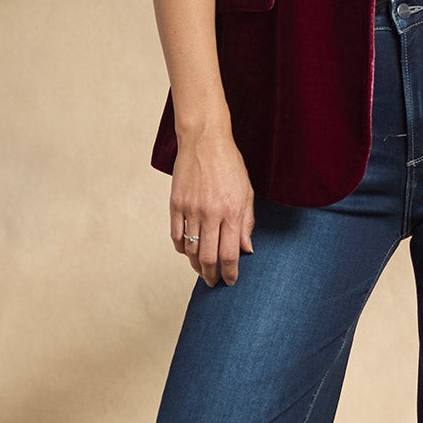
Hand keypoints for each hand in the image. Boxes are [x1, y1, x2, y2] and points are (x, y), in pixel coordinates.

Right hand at [170, 126, 254, 284]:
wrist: (204, 141)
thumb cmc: (229, 165)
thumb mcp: (247, 192)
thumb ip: (246, 223)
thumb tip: (247, 249)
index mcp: (231, 212)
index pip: (230, 254)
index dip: (230, 273)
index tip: (230, 281)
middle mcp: (210, 214)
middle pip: (208, 258)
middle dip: (211, 275)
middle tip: (213, 282)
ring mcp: (190, 210)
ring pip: (190, 250)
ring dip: (195, 265)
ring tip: (201, 270)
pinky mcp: (176, 204)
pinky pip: (176, 235)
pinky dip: (181, 248)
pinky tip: (187, 251)